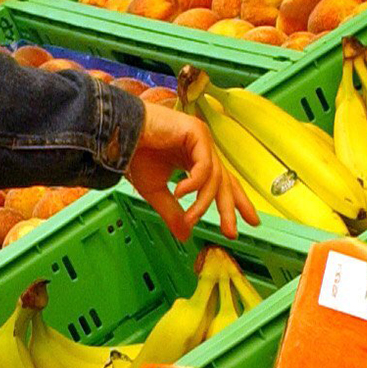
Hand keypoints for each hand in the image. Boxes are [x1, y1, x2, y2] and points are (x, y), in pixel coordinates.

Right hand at [128, 101, 255, 241]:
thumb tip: (185, 235)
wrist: (118, 134)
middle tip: (231, 231)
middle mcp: (201, 149)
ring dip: (202, 203)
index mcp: (194, 160)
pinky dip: (195, 183)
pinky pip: (204, 165)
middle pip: (225, 181)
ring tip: (189, 218)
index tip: (248, 222)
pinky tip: (181, 192)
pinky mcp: (196, 132)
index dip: (235, 202)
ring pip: (214, 178)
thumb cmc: (134, 154)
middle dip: (230, 208)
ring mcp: (201, 139)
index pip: (221, 183)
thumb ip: (173, 213)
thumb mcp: (156, 192)